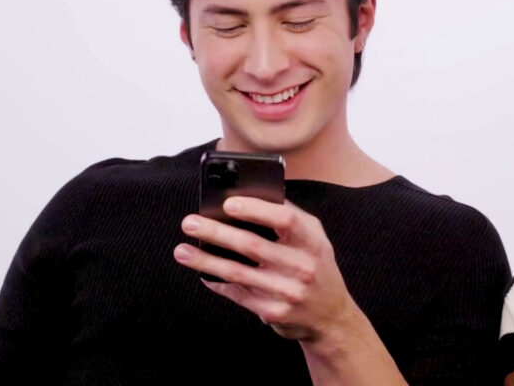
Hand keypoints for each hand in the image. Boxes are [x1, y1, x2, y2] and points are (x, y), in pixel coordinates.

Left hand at [173, 198, 357, 345]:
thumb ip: (291, 216)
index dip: (256, 210)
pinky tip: (202, 273)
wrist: (331, 316)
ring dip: (206, 260)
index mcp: (312, 241)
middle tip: (190, 223)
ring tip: (182, 251)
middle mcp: (302, 266)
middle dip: (217, 232)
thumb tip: (251, 196)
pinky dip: (217, 282)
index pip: (284, 219)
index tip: (228, 204)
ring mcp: (288, 292)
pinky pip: (238, 295)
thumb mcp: (315, 238)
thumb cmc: (317, 266)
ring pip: (238, 273)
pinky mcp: (274, 312)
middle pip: (252, 246)